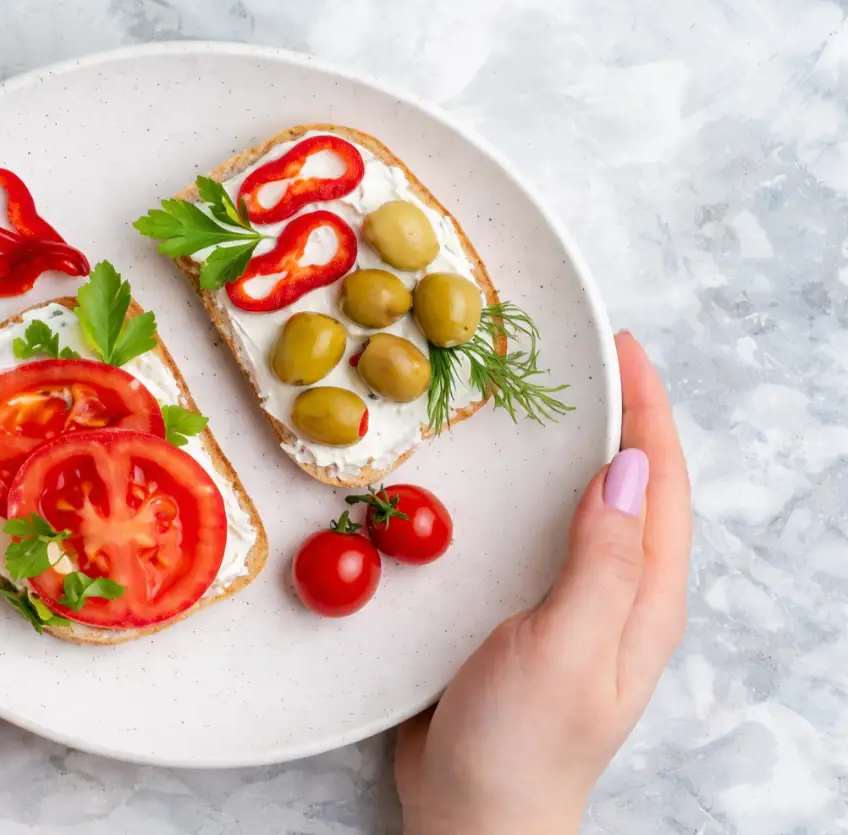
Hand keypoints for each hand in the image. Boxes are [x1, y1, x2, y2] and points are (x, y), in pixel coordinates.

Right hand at [395, 331, 690, 834]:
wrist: (473, 812)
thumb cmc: (522, 742)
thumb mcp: (566, 648)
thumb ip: (601, 563)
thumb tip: (627, 469)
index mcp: (644, 597)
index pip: (661, 484)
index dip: (649, 411)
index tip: (623, 348)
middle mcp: (618, 592)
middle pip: (631, 484)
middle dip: (619, 414)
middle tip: (580, 356)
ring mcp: (572, 602)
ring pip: (583, 504)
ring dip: (572, 447)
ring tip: (538, 397)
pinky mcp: (524, 611)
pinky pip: (538, 533)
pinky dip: (527, 489)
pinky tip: (493, 477)